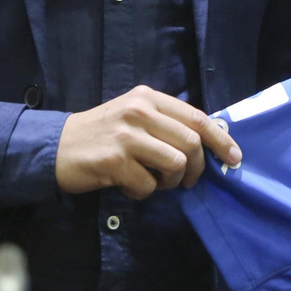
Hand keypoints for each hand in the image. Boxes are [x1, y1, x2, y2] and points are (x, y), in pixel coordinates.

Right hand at [54, 85, 240, 199]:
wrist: (56, 146)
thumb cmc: (102, 134)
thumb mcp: (135, 116)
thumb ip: (166, 123)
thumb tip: (209, 141)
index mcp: (149, 98)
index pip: (197, 117)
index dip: (220, 140)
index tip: (234, 158)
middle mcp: (140, 111)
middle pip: (191, 142)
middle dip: (197, 168)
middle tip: (188, 182)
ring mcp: (127, 136)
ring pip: (175, 163)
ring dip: (171, 182)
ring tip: (156, 182)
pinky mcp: (114, 161)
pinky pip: (148, 185)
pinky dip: (144, 193)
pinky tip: (129, 186)